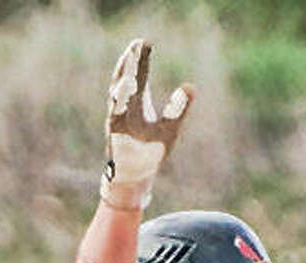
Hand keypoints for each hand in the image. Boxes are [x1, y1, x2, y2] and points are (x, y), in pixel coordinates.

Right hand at [100, 38, 193, 210]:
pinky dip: (119, 98)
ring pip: (118, 92)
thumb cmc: (151, 154)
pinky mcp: (115, 131)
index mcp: (138, 104)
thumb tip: (191, 86)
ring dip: (124, 75)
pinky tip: (126, 85)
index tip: (147, 43)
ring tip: (130, 59)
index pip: (140, 76)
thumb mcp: (170, 128)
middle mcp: (126, 108)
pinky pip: (115, 112)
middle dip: (131, 61)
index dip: (142, 60)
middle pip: (127, 78)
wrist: (137, 177)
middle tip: (138, 43)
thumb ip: (178, 108)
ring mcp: (118, 118)